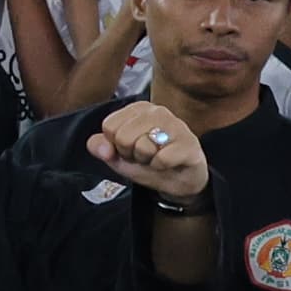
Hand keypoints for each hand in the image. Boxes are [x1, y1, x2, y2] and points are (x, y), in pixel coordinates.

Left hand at [89, 99, 209, 202]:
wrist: (179, 181)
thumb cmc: (149, 161)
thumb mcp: (118, 156)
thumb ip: (101, 147)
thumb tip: (102, 149)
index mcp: (138, 109)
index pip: (109, 126)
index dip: (116, 145)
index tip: (130, 148)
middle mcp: (157, 111)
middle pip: (123, 137)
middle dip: (131, 154)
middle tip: (145, 156)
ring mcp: (176, 125)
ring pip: (143, 147)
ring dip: (147, 161)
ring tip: (157, 158)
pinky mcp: (189, 144)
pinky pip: (161, 159)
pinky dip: (160, 168)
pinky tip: (169, 164)